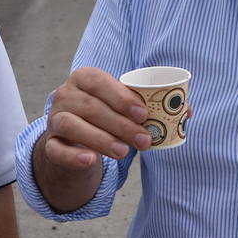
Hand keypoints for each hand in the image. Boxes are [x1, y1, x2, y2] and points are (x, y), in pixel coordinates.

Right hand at [33, 67, 150, 212]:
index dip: (121, 97)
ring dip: (100, 139)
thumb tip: (187, 111)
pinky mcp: (50, 144)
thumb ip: (150, 105)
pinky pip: (56, 150)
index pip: (99, 82)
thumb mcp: (123, 107)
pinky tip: (91, 159)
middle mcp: (65, 95)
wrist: (76, 139)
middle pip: (90, 107)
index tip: (143, 114)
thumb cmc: (106, 115)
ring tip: (124, 152)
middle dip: (120, 124)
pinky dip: (73, 155)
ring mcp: (54, 120)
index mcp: (85, 78)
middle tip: (145, 140)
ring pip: (72, 126)